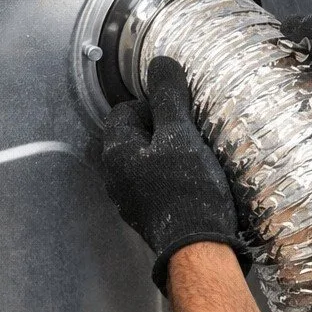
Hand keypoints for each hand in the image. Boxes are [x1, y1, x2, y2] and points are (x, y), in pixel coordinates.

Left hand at [101, 57, 242, 293]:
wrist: (198, 248)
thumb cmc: (187, 189)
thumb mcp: (181, 135)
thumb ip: (168, 98)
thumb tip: (160, 63)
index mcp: (115, 152)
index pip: (123, 111)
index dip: (151, 105)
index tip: (178, 111)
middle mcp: (113, 176)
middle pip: (129, 137)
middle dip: (155, 129)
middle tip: (185, 131)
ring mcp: (128, 199)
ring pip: (139, 161)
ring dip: (161, 153)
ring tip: (190, 153)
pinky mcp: (145, 215)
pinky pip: (149, 183)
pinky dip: (165, 175)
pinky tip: (188, 180)